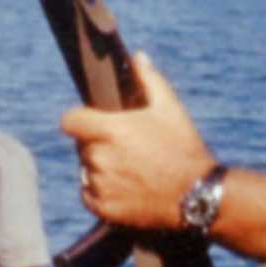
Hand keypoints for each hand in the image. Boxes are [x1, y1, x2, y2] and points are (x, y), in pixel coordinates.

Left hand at [63, 53, 215, 231]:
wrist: (196, 195)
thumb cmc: (184, 148)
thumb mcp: (171, 108)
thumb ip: (149, 80)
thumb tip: (137, 58)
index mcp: (110, 130)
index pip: (70, 121)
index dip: (80, 120)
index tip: (92, 123)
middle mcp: (100, 158)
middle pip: (82, 146)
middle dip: (98, 144)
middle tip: (126, 149)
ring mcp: (100, 185)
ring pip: (87, 171)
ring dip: (100, 169)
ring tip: (131, 170)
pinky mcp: (103, 208)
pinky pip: (89, 195)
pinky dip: (101, 192)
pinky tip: (125, 187)